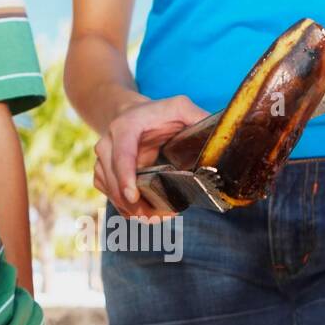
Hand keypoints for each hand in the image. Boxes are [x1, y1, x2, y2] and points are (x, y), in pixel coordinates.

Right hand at [93, 95, 209, 217]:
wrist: (132, 114)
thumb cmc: (158, 112)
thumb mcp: (179, 107)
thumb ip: (196, 117)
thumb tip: (222, 135)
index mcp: (125, 127)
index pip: (121, 154)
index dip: (125, 177)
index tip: (133, 197)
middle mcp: (107, 144)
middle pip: (112, 178)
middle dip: (133, 202)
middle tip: (158, 216)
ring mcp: (102, 160)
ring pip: (109, 191)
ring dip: (131, 209)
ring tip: (157, 218)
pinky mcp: (103, 173)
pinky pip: (110, 195)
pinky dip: (126, 209)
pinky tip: (145, 214)